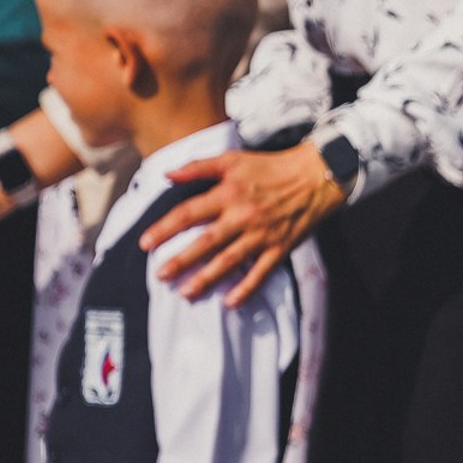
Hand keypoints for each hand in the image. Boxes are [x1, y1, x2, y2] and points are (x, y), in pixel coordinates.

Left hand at [142, 144, 345, 304]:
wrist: (316, 176)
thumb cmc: (271, 167)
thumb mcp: (233, 159)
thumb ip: (198, 166)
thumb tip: (167, 174)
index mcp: (229, 194)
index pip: (189, 213)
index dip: (165, 229)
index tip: (145, 243)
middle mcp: (243, 216)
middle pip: (206, 242)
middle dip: (181, 260)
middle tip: (160, 276)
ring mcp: (263, 234)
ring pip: (230, 260)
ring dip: (207, 278)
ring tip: (186, 293)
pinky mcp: (281, 247)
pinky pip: (262, 272)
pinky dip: (247, 288)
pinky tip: (230, 302)